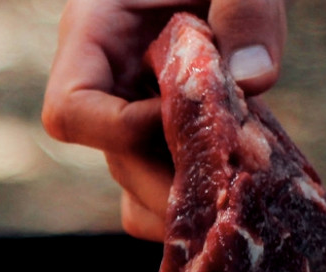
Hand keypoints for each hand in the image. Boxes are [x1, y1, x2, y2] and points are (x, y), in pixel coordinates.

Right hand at [41, 0, 285, 240]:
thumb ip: (247, 8)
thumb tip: (254, 79)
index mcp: (97, 34)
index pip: (71, 111)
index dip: (121, 129)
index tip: (185, 114)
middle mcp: (111, 81)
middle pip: (115, 160)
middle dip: (173, 180)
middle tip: (236, 186)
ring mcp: (139, 110)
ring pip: (139, 185)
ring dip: (189, 199)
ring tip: (246, 189)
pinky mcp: (172, 128)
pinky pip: (168, 185)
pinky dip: (205, 197)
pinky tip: (251, 182)